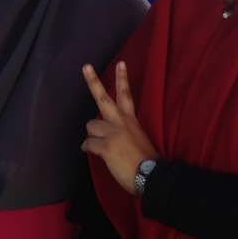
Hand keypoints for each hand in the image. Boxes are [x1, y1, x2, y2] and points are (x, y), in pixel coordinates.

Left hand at [81, 62, 158, 195]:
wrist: (151, 175)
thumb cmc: (146, 161)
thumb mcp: (138, 138)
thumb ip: (123, 131)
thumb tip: (107, 134)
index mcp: (131, 120)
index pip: (126, 95)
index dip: (122, 79)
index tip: (121, 63)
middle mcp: (121, 122)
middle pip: (103, 98)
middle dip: (93, 81)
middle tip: (86, 66)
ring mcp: (112, 133)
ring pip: (90, 126)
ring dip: (92, 135)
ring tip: (99, 144)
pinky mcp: (106, 146)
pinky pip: (88, 143)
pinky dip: (87, 148)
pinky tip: (91, 152)